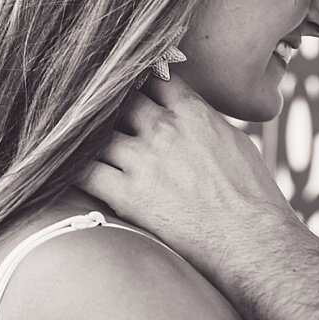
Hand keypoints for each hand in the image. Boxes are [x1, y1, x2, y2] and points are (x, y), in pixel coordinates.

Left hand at [78, 75, 305, 288]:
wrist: (252, 240)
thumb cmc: (254, 198)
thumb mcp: (237, 143)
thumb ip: (206, 124)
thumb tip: (193, 117)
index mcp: (194, 113)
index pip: (154, 79)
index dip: (138, 81)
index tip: (128, 85)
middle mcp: (165, 130)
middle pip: (121, 101)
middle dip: (110, 106)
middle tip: (96, 112)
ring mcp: (144, 161)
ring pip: (96, 133)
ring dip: (86, 136)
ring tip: (73, 138)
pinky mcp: (128, 195)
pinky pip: (85, 172)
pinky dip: (72, 167)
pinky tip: (64, 167)